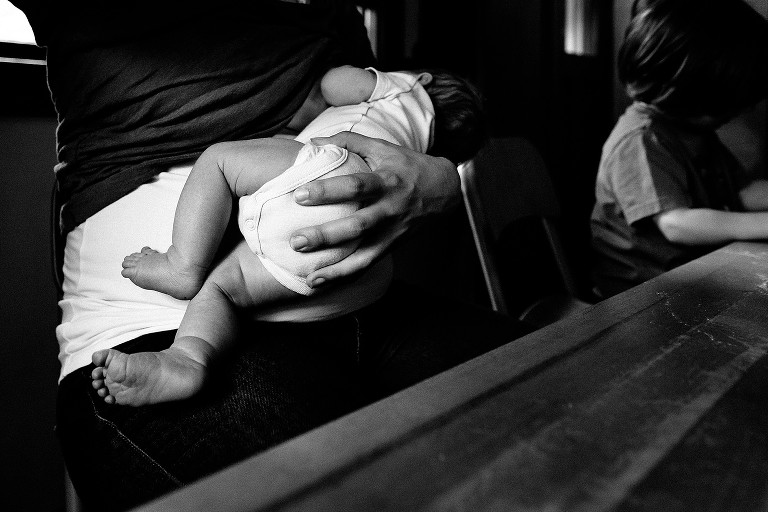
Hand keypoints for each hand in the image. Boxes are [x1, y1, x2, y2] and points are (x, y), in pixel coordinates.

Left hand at [290, 132, 460, 286]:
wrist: (445, 190)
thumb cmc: (407, 166)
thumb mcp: (383, 147)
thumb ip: (348, 141)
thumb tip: (312, 142)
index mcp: (386, 181)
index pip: (356, 186)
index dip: (328, 191)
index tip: (300, 195)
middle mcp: (390, 209)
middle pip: (358, 226)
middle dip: (326, 235)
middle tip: (297, 241)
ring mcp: (393, 231)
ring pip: (365, 253)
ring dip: (337, 267)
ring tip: (310, 276)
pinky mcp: (393, 246)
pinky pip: (368, 264)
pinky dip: (345, 276)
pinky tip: (321, 282)